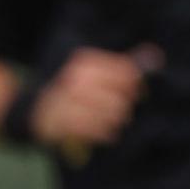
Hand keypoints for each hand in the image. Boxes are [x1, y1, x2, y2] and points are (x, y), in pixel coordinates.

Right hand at [31, 45, 156, 150]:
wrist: (33, 108)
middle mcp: (75, 80)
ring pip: (110, 115)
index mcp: (84, 63)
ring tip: (112, 121)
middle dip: (124, 106)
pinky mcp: (62, 123)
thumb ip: (122, 65)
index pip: (124, 73)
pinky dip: (105, 133)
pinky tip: (105, 131)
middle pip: (120, 96)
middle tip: (121, 110)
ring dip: (116, 121)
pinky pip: (97, 130)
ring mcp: (67, 102)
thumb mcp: (91, 71)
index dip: (134, 85)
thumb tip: (156, 55)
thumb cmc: (70, 89)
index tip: (134, 92)